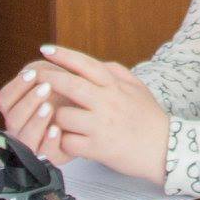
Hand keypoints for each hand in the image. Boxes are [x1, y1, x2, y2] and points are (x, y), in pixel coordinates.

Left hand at [0, 45, 170, 179]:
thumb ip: (117, 73)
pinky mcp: (98, 148)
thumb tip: (96, 63)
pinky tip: (64, 140)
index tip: (46, 50)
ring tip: (52, 119)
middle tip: (33, 77)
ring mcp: (101, 126)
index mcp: (115, 87)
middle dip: (48, 79)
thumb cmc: (150, 120)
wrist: (166, 149)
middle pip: (70, 85)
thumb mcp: (138, 88)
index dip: (64, 55)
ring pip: (63, 116)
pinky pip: (68, 142)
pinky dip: (61, 141)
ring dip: (54, 118)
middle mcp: (107, 103)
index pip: (86, 64)